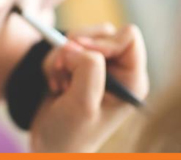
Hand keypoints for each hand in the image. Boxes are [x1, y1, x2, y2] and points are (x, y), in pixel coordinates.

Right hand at [30, 24, 148, 152]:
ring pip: (81, 37)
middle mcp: (119, 72)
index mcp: (132, 81)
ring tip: (58, 80)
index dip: (103, 42)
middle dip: (77, 47)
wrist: (48, 147)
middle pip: (103, 33)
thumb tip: (77, 46)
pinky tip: (54, 83)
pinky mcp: (79, 67)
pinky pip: (66, 46)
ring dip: (62, 55)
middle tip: (62, 69)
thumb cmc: (70, 134)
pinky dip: (54, 60)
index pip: (128, 37)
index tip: (81, 54)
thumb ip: (88, 69)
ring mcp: (99, 69)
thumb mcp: (83, 104)